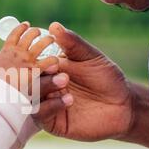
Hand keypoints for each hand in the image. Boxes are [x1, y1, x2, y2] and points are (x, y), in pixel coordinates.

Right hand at [0, 22, 59, 95]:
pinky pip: (48, 61)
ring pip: (41, 44)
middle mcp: (18, 52)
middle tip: (39, 31)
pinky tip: (55, 60)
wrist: (0, 92)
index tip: (26, 24)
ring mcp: (27, 60)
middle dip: (35, 32)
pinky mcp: (36, 69)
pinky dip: (53, 60)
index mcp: (7, 50)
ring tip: (51, 39)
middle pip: (29, 36)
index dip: (21, 28)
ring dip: (47, 40)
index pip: (15, 34)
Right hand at [33, 22, 132, 141]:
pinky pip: (41, 114)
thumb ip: (73, 44)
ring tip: (64, 80)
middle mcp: (43, 86)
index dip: (31, 57)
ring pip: (30, 97)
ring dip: (44, 87)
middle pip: (25, 80)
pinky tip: (69, 99)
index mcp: (48, 69)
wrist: (123, 106)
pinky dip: (51, 106)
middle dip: (36, 72)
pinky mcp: (52, 123)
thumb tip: (54, 25)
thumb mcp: (90, 57)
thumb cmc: (106, 78)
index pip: (30, 62)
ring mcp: (46, 104)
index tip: (42, 51)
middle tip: (55, 67)